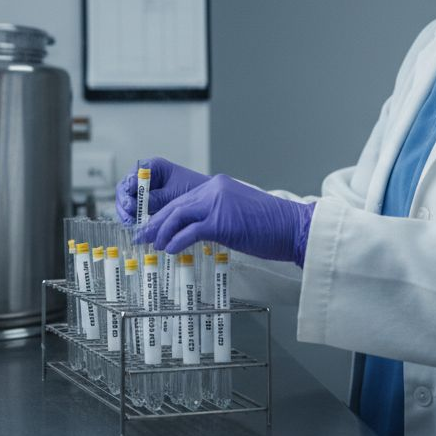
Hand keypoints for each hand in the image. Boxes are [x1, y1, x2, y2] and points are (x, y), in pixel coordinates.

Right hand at [115, 157, 209, 224]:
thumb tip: (135, 206)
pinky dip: (132, 218)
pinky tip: (135, 226)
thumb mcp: (174, 194)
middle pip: (125, 188)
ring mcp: (144, 192)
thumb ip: (155, 198)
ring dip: (126, 212)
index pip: (134, 174)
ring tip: (131, 222)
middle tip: (129, 214)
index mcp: (153, 167)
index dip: (130, 186)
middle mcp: (145, 178)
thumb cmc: (194, 190)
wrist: (207, 199)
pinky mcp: (145, 205)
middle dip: (125, 202)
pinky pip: (133, 211)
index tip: (130, 198)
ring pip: (126, 201)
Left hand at [136, 174, 314, 264]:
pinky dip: (176, 240)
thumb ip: (216, 216)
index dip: (164, 214)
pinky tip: (169, 249)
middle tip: (142, 235)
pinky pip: (189, 231)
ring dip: (161, 231)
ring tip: (152, 244)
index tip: (152, 226)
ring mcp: (217, 203)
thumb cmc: (272, 227)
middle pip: (175, 205)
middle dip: (155, 222)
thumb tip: (195, 231)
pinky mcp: (220, 220)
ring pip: (177, 215)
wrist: (294, 227)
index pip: (183, 199)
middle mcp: (214, 189)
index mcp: (218, 186)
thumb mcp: (238, 215)